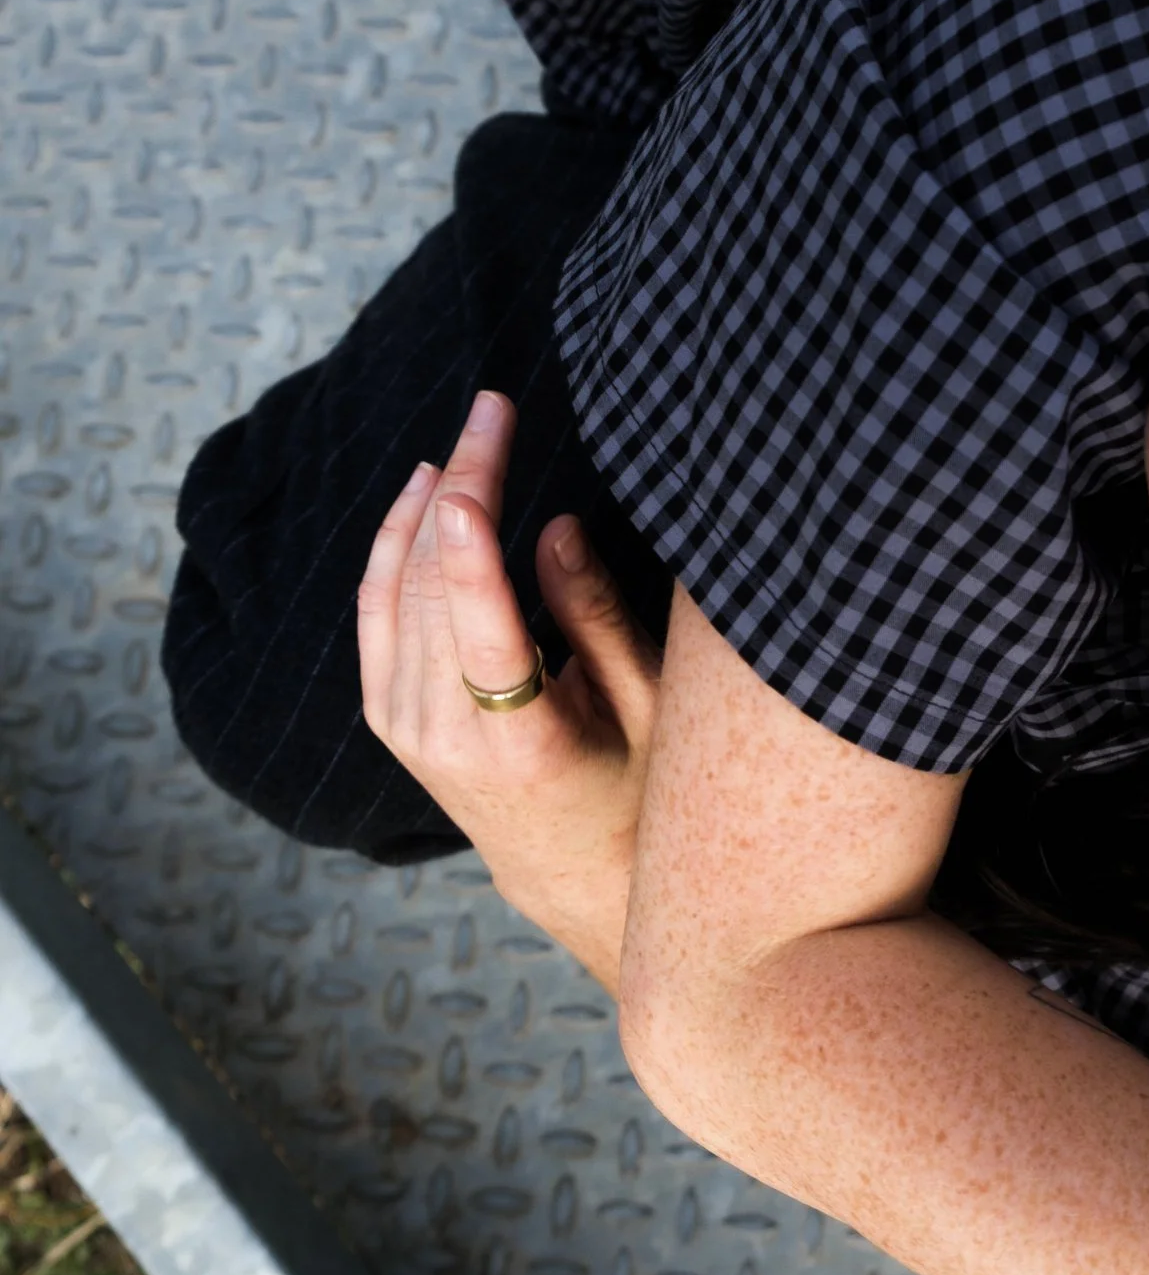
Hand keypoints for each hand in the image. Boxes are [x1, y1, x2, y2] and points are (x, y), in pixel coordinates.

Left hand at [355, 388, 661, 988]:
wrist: (568, 867)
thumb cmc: (635, 784)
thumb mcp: (647, 708)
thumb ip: (596, 617)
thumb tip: (552, 526)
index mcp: (518, 741)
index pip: (477, 621)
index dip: (470, 531)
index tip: (477, 452)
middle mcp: (442, 734)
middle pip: (432, 584)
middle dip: (459, 484)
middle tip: (494, 408)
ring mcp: (402, 724)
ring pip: (396, 587)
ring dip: (426, 502)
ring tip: (469, 435)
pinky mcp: (386, 711)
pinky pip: (376, 609)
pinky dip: (394, 543)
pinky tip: (422, 491)